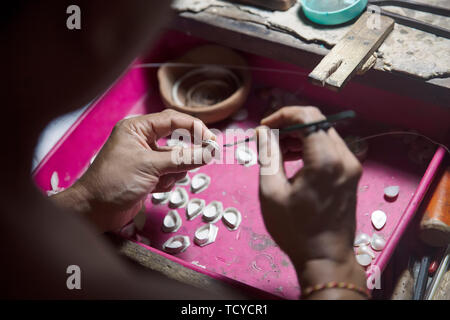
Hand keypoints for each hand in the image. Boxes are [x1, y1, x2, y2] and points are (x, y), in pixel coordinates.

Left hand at [52, 109, 215, 232]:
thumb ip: (183, 158)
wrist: (95, 211)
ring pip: (176, 160)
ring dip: (174, 172)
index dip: (195, 128)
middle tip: (206, 158)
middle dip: (185, 154)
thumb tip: (210, 152)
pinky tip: (154, 189)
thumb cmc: (115, 182)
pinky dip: (167, 182)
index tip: (212, 141)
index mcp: (138, 128)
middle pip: (177, 140)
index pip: (174, 120)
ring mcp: (146, 159)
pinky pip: (170, 174)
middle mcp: (142, 140)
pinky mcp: (148, 175)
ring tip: (160, 181)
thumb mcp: (151, 166)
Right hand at [257, 107, 365, 296]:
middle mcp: (345, 157)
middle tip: (269, 140)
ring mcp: (352, 165)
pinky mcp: (352, 173)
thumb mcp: (271, 191)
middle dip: (291, 125)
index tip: (265, 128)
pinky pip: (331, 148)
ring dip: (301, 135)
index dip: (283, 115)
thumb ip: (268, 155)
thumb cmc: (294, 228)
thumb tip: (263, 131)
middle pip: (318, 122)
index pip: (308, 116)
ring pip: (325, 133)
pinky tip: (297, 161)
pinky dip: (312, 147)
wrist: (326, 257)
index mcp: (325, 160)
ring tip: (280, 151)